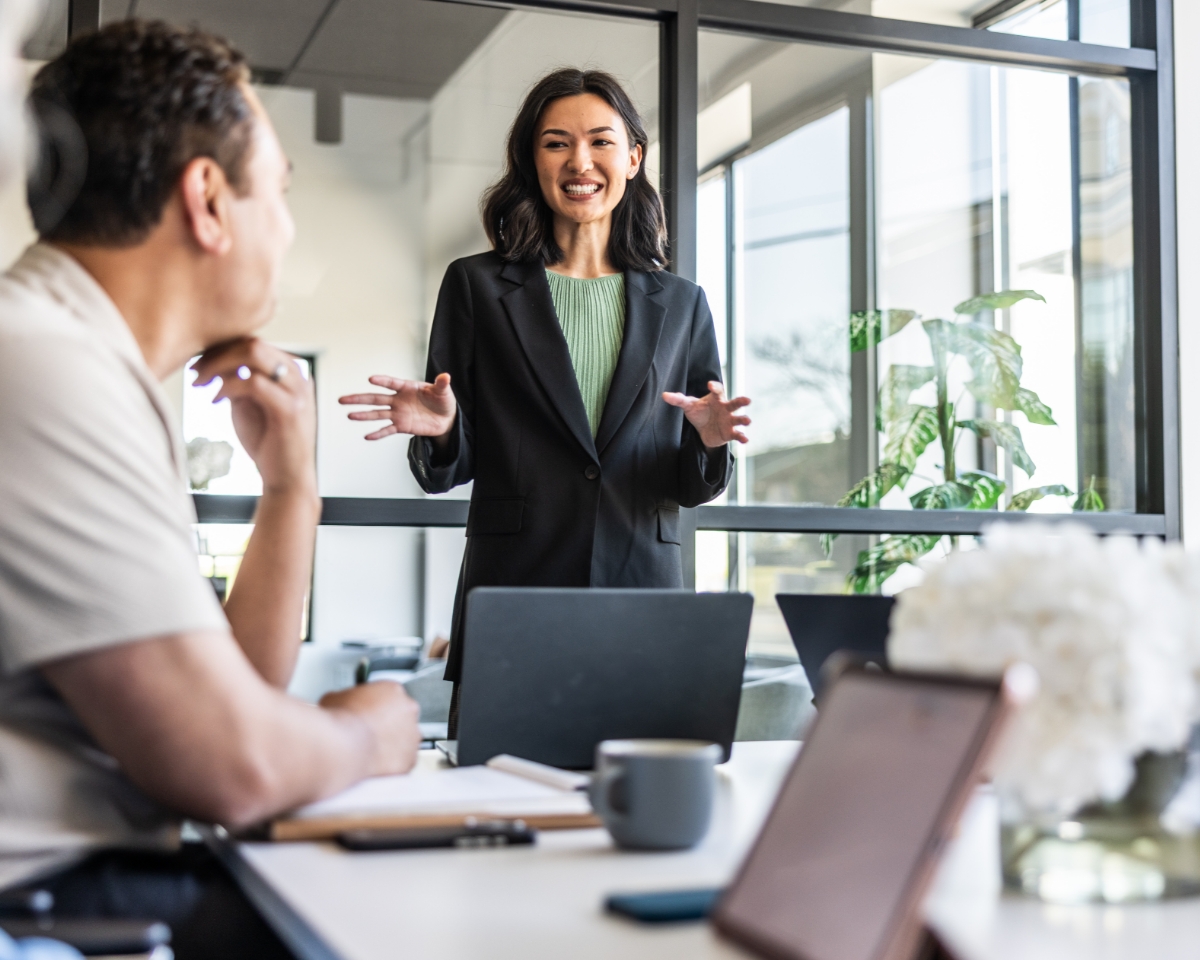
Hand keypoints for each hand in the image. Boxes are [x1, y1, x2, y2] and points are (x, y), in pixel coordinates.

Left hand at [190, 339, 315, 496]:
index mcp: (291, 371)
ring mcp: (297, 391)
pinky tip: (215, 401)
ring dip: (218, 366)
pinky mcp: (290, 409)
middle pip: (253, 342)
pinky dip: (227, 387)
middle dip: (217, 353)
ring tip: (200, 383)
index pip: (255, 343)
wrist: (287, 479)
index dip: (221, 347)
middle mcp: (299, 376)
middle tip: (194, 372)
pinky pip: (252, 383)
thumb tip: (214, 360)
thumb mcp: (249, 404)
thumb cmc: (268, 443)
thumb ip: (239, 381)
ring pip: (253, 354)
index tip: (196, 363)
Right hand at [321, 682, 421, 776]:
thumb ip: (347, 698)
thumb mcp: (334, 698)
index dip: (377, 707)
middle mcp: (408, 709)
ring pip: (405, 740)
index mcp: (392, 690)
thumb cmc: (338, 722)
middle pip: (402, 716)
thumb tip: (341, 705)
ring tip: (371, 750)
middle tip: (370, 733)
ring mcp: (412, 735)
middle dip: (389, 724)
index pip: (390, 696)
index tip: (368, 714)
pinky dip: (392, 764)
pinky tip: (376, 764)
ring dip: (393, 744)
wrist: (342, 748)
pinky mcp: (410, 758)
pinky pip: (403, 761)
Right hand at [338, 372, 456, 441]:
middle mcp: (398, 400)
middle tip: (343, 399)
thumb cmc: (443, 401)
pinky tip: (367, 436)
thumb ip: (442, 384)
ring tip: (350, 415)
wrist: (446, 419)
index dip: (382, 381)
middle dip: (359, 399)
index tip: (371, 379)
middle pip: (376, 398)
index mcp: (407, 388)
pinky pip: (387, 430)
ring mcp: (398, 413)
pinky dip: (378, 434)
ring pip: (377, 414)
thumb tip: (446, 377)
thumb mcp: (444, 392)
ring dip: (364, 415)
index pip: (392, 383)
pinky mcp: (402, 426)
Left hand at [662, 381, 750, 447]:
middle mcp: (725, 408)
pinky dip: (742, 437)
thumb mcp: (689, 406)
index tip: (709, 385)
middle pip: (735, 403)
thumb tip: (664, 395)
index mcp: (716, 399)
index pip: (718, 390)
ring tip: (747, 421)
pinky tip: (745, 440)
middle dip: (741, 401)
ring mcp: (729, 421)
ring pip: (739, 419)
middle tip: (747, 400)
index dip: (715, 387)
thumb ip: (679, 400)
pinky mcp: (730, 433)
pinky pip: (737, 434)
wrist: (704, 430)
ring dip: (744, 420)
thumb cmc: (699, 413)